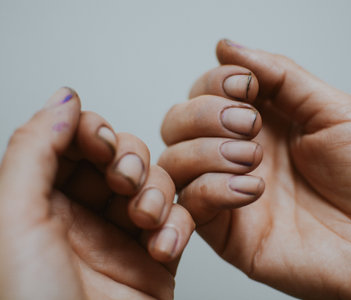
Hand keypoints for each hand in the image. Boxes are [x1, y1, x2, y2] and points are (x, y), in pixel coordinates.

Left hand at [0, 88, 193, 299]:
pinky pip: (177, 219)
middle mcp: (81, 216)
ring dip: (155, 192)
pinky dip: (177, 224)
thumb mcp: (15, 219)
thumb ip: (35, 150)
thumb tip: (64, 99)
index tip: (98, 141)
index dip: (89, 132)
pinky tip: (161, 244)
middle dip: (126, 160)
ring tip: (144, 218)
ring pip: (152, 182)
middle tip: (122, 180)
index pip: (71, 143)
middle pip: (117, 157)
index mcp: (38, 203)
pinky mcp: (155, 255)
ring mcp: (121, 235)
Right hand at [158, 40, 350, 299]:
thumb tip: (228, 46)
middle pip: (179, 121)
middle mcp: (240, 153)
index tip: (246, 85)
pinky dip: (211, 188)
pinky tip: (251, 188)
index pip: (208, 90)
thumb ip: (281, 76)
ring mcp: (230, 192)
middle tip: (249, 124)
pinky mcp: (229, 233)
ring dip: (206, 149)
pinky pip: (192, 204)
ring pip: (175, 160)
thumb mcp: (335, 110)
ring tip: (253, 158)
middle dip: (205, 113)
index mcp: (265, 122)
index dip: (216, 81)